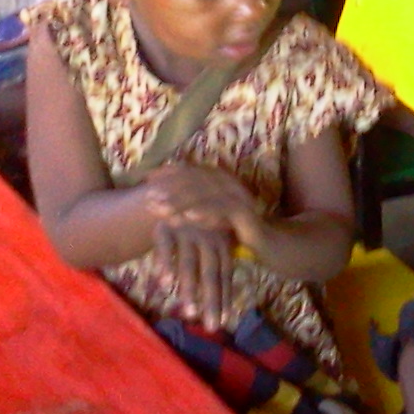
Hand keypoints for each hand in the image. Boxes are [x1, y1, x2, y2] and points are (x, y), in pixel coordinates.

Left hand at [143, 163, 260, 246]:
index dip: (169, 172)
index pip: (191, 170)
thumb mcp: (208, 215)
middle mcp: (229, 183)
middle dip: (170, 187)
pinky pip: (222, 209)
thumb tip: (160, 199)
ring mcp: (238, 195)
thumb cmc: (232, 230)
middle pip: (196, 179)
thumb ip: (190, 206)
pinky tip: (187, 217)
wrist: (266, 244)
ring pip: (206, 193)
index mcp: (219, 180)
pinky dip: (203, 211)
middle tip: (149, 196)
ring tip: (160, 209)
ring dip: (181, 201)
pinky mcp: (246, 212)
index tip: (147, 178)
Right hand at [154, 220, 237, 332]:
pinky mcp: (166, 225)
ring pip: (189, 264)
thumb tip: (221, 293)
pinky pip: (166, 248)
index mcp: (221, 240)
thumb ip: (215, 261)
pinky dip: (165, 266)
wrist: (174, 186)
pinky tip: (165, 285)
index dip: (224, 296)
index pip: (224, 273)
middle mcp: (207, 236)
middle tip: (213, 327)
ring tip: (190, 313)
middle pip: (210, 273)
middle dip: (211, 301)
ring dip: (189, 289)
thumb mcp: (209, 233)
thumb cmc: (194, 218)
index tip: (225, 320)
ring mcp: (187, 231)